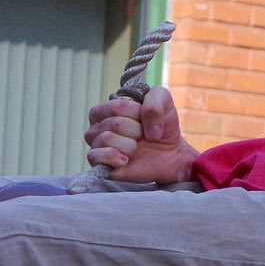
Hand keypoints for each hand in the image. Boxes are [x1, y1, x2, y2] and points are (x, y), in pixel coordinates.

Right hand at [84, 84, 198, 183]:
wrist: (169, 152)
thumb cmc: (160, 124)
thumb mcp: (163, 101)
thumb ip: (155, 103)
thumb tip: (150, 130)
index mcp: (104, 109)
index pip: (118, 107)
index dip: (138, 113)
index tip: (144, 119)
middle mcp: (96, 128)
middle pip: (115, 124)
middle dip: (137, 131)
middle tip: (141, 135)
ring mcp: (97, 146)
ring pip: (107, 138)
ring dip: (130, 145)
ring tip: (136, 148)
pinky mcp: (100, 164)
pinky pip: (95, 156)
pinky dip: (114, 157)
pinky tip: (126, 160)